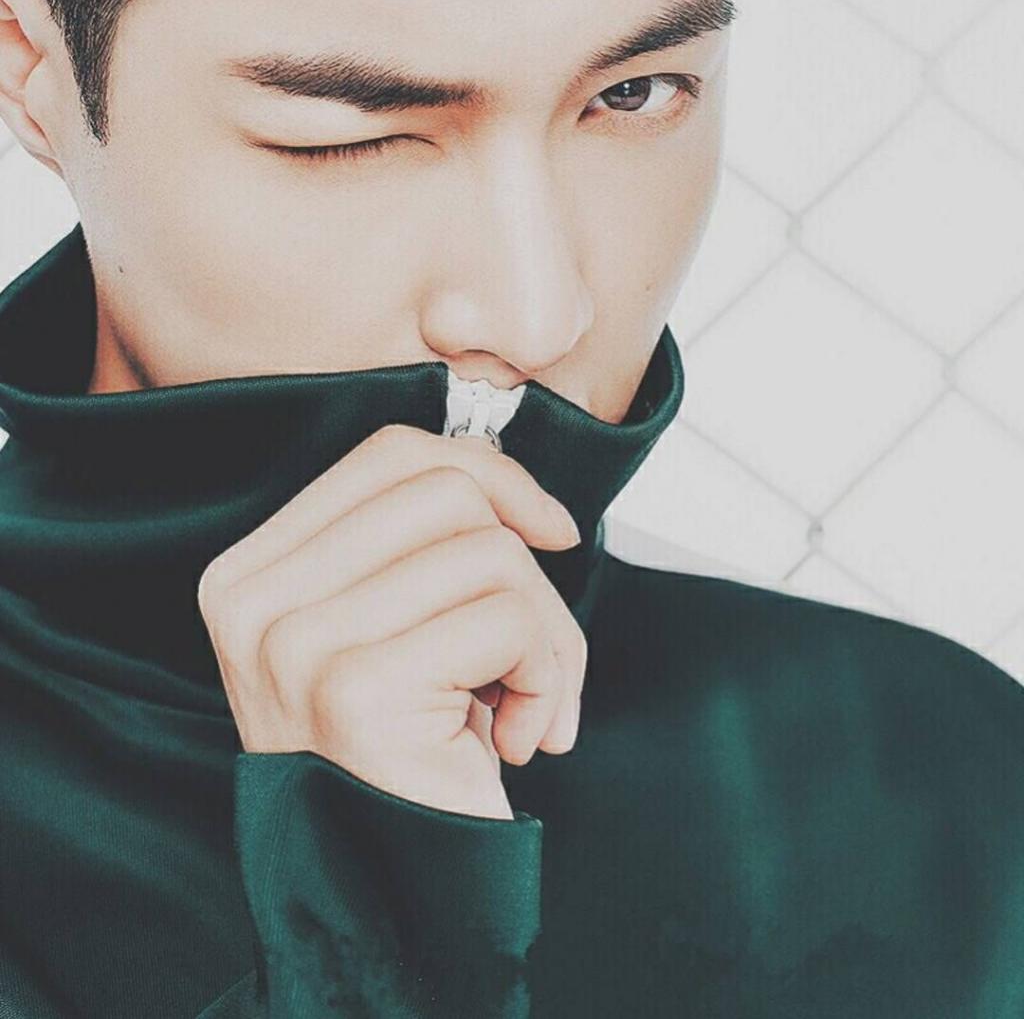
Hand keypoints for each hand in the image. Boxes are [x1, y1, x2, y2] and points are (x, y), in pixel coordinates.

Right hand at [196, 424, 586, 819]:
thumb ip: (416, 542)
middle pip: (444, 492)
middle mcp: (255, 605)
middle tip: (529, 649)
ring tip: (518, 707)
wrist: (392, 903)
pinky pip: (509, 619)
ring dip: (545, 635)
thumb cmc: (405, 759)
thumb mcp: (387, 627)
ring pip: (490, 552)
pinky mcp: (357, 691)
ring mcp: (298, 647)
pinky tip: (517, 740)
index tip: (544, 526)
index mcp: (248, 575)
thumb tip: (519, 490)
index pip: (387, 456)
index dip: (488, 474)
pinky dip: (548, 677)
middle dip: (525, 562)